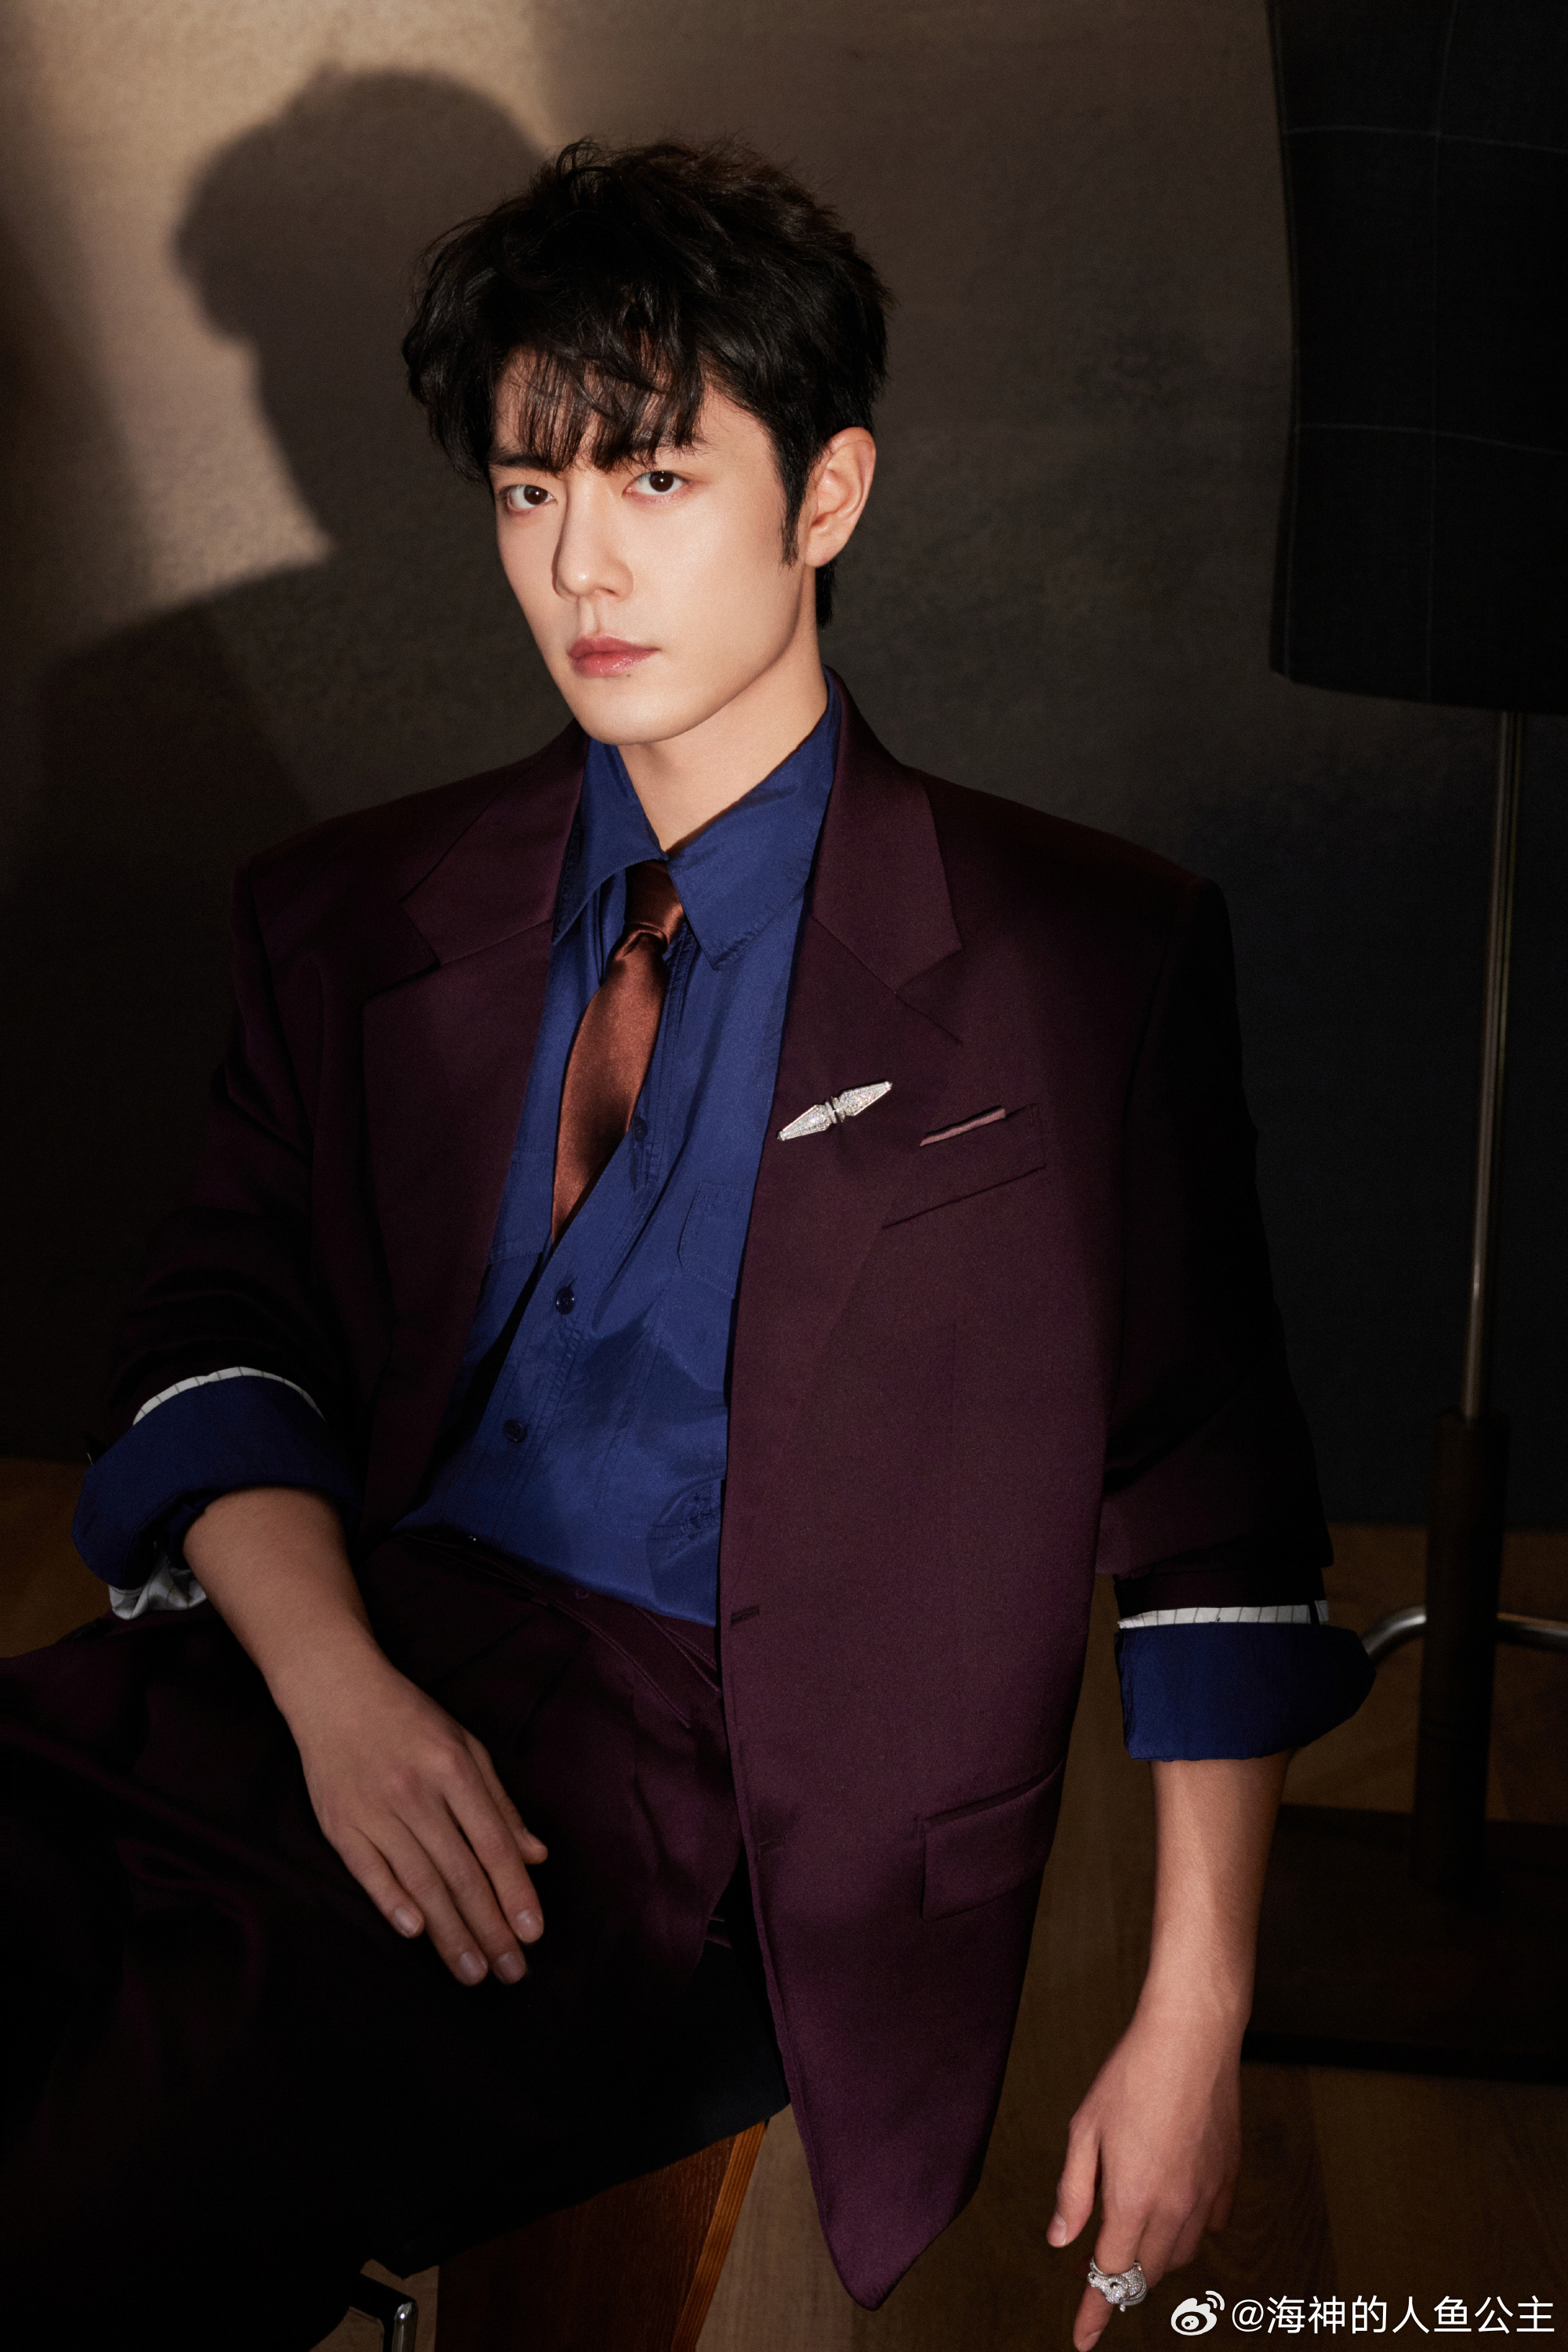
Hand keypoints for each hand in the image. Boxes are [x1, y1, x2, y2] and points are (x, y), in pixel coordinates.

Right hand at [286, 1634, 548, 1988]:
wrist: (335, 1691)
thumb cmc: (410, 1720)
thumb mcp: (465, 1747)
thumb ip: (499, 1804)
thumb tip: (535, 1855)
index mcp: (453, 1769)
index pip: (492, 1843)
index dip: (515, 1891)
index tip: (534, 1933)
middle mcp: (415, 1793)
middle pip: (460, 1872)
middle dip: (490, 1928)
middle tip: (511, 1972)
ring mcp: (374, 1811)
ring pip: (420, 1882)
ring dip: (450, 1933)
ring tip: (473, 1972)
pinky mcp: (340, 1825)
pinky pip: (370, 1872)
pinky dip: (392, 1902)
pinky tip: (415, 1934)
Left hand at [1048, 1994, 1240, 2346]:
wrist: (1192, 2037)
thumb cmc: (1134, 2074)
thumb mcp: (1084, 2129)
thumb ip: (1073, 2192)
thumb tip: (1060, 2238)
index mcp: (1133, 2199)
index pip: (1110, 2275)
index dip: (1094, 2311)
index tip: (1083, 2338)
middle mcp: (1175, 2207)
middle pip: (1148, 2272)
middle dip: (1123, 2282)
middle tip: (1099, 2268)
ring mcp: (1208, 2194)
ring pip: (1181, 2253)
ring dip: (1155, 2257)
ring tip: (1133, 2231)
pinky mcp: (1229, 2175)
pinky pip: (1212, 2224)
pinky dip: (1190, 2230)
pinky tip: (1174, 2208)